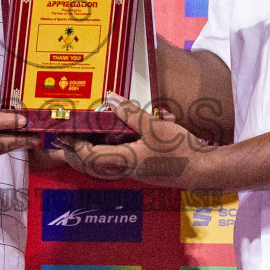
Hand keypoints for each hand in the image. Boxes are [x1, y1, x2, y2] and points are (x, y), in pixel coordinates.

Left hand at [60, 96, 217, 187]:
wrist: (205, 170)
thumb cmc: (181, 151)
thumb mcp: (155, 126)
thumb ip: (131, 113)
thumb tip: (110, 98)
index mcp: (125, 161)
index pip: (89, 157)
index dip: (74, 146)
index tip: (65, 134)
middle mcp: (126, 169)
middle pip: (91, 166)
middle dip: (75, 152)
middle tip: (64, 140)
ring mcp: (135, 170)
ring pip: (105, 163)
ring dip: (93, 150)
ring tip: (83, 136)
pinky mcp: (144, 167)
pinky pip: (121, 159)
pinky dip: (114, 147)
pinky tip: (121, 131)